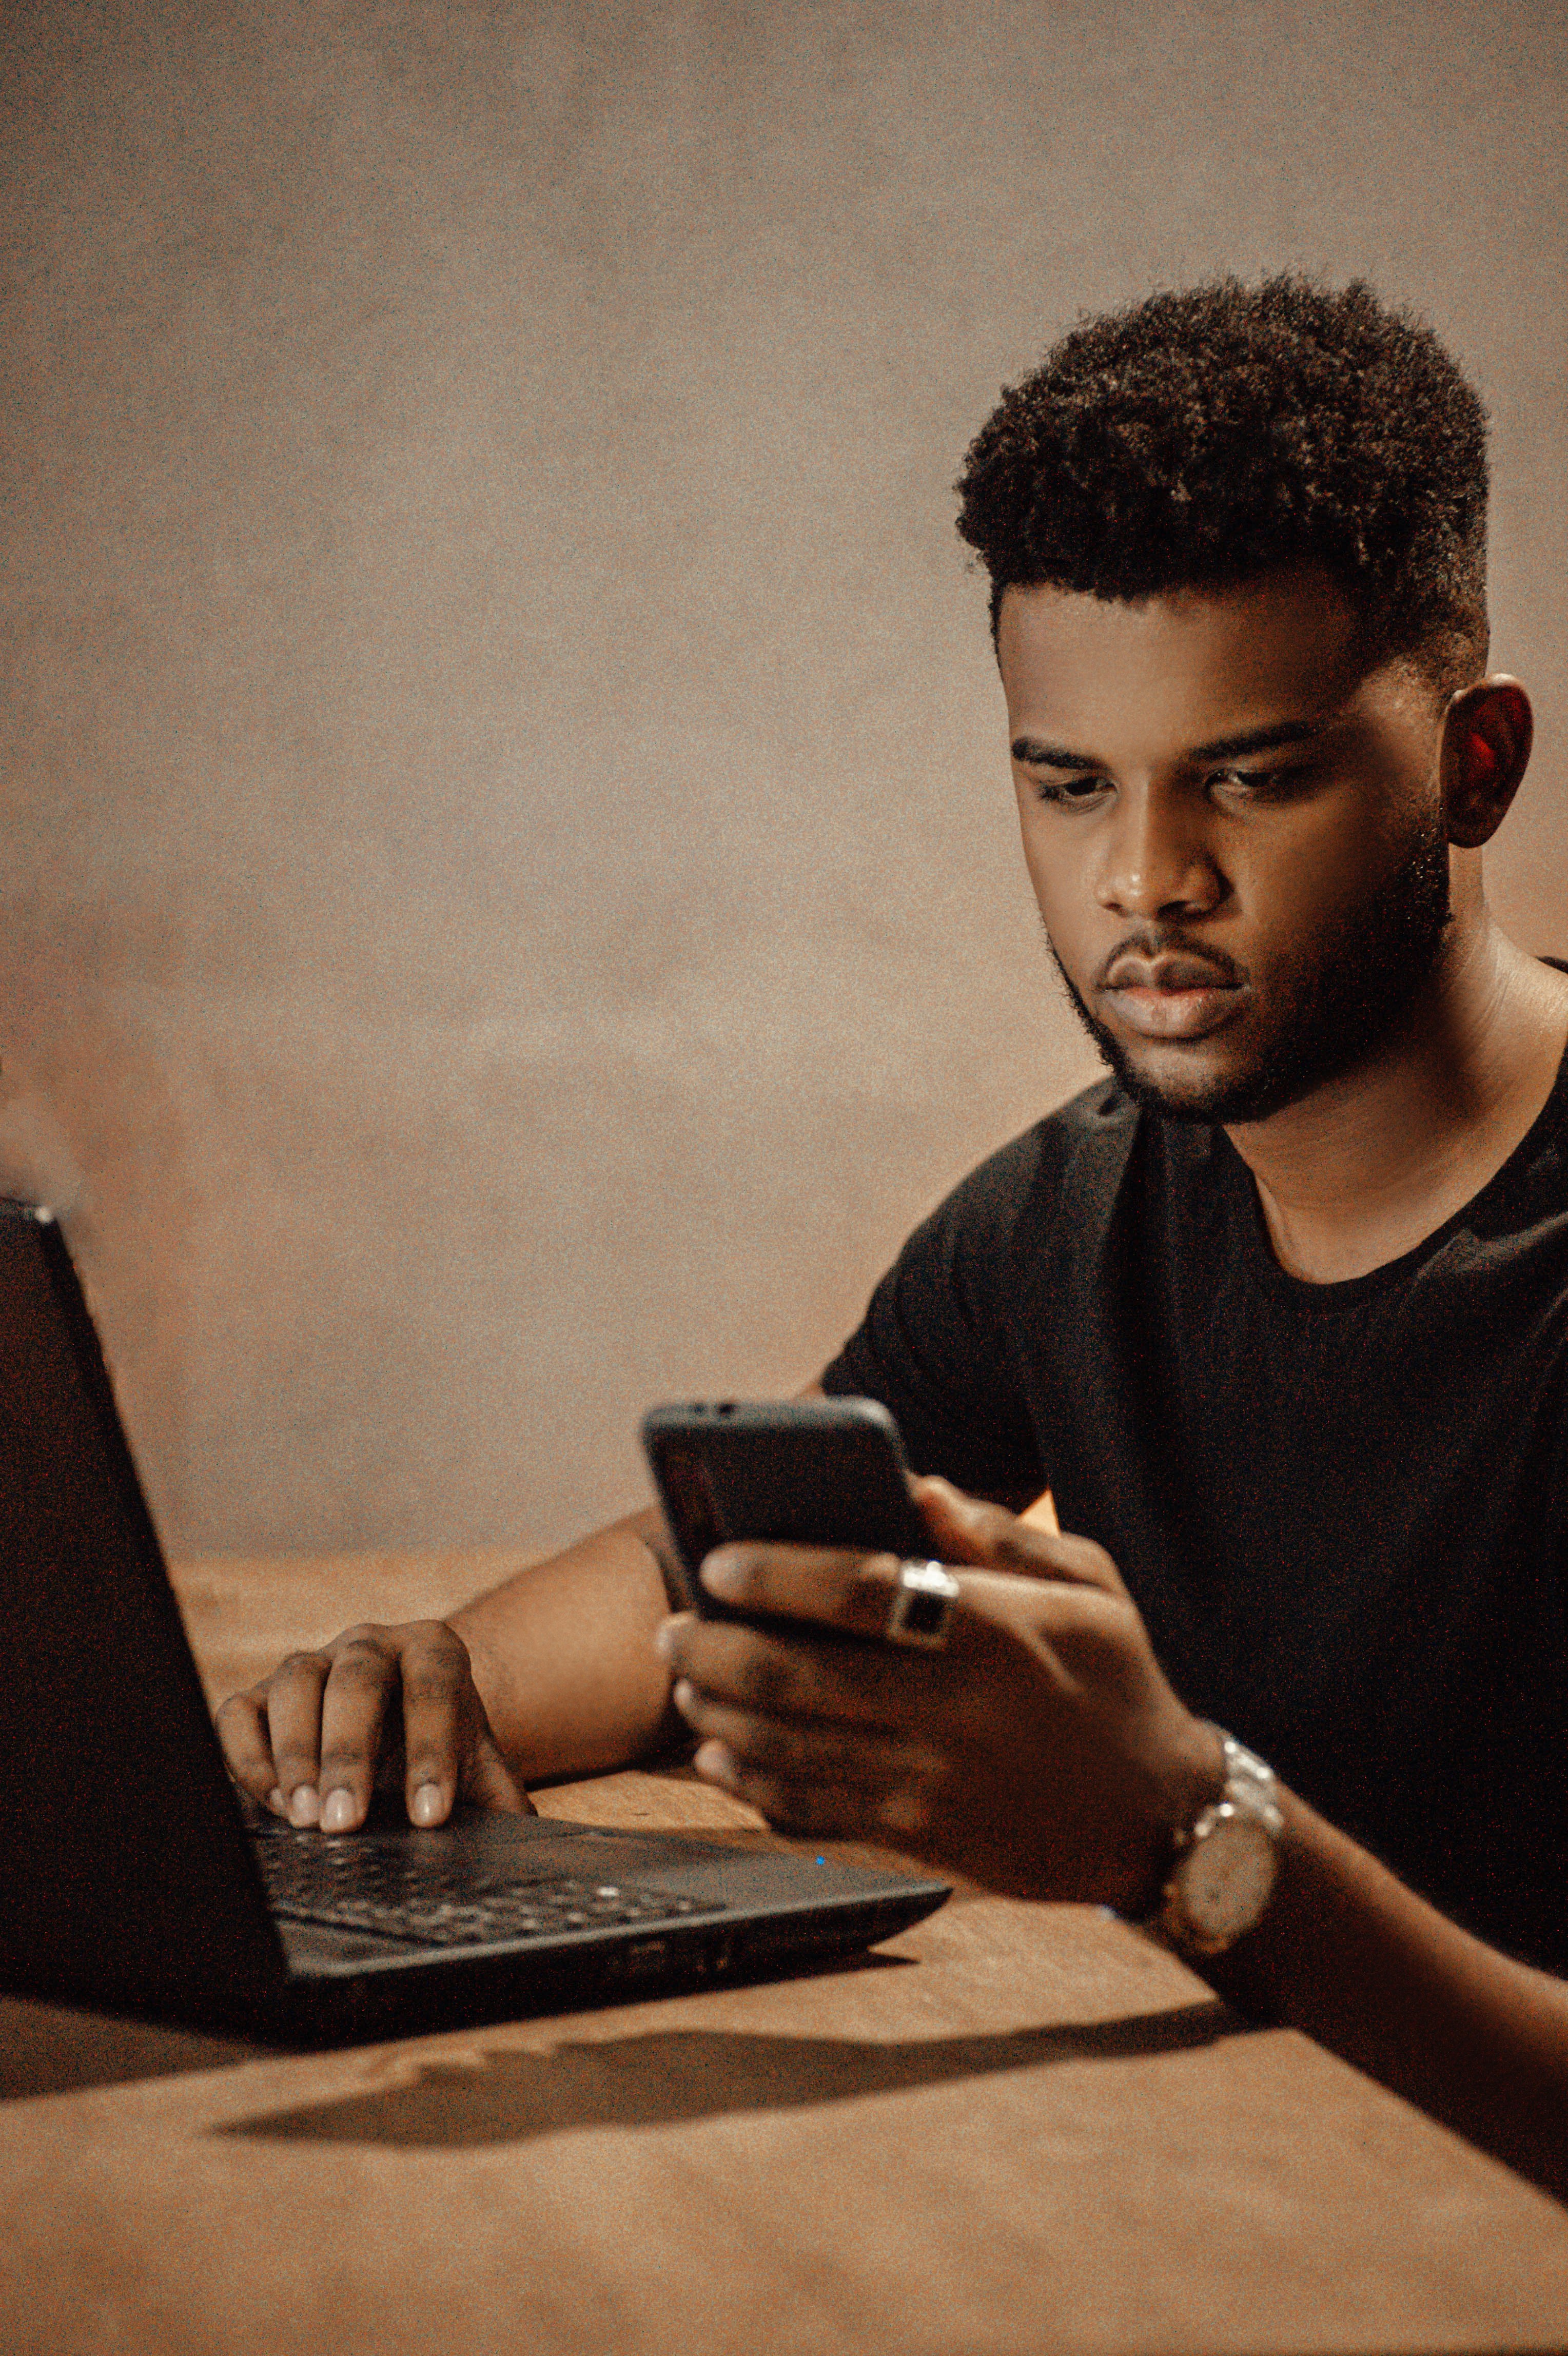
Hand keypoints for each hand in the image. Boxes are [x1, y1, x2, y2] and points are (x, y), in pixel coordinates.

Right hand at [216, 1620, 533, 1832]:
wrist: (401, 1725)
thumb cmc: (443, 1750)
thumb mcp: (479, 1767)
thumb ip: (504, 1799)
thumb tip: (530, 1844)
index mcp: (433, 1650)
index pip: (433, 1687)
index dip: (431, 1751)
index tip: (429, 1816)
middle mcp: (370, 1644)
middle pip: (357, 1680)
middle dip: (349, 1753)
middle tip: (345, 1824)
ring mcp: (313, 1663)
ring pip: (295, 1684)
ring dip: (296, 1753)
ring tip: (306, 1818)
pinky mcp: (262, 1695)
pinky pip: (240, 1712)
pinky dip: (248, 1755)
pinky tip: (270, 1802)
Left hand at [656, 1476, 1219, 1908]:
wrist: (1161, 1817)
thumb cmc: (1116, 1680)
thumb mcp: (1089, 1585)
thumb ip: (1001, 1533)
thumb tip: (921, 1484)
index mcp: (994, 1631)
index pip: (859, 1589)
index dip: (776, 1572)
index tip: (719, 1561)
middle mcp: (956, 1709)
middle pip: (798, 1676)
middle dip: (713, 1649)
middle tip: (673, 1627)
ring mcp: (934, 1783)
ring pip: (789, 1749)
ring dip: (717, 1715)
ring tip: (685, 1683)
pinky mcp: (923, 1841)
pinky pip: (812, 1812)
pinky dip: (752, 1785)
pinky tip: (721, 1758)